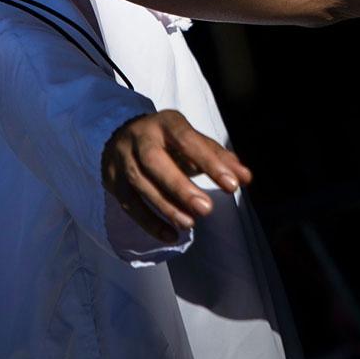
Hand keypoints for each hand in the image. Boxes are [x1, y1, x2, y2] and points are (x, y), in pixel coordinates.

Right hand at [101, 110, 252, 242]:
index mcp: (166, 123)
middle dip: (180, 187)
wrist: (122, 135)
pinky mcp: (112, 180)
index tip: (232, 184)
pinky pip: (129, 204)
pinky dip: (149, 222)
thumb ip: (220, 158)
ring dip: (166, 206)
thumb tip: (246, 178)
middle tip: (207, 208)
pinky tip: (170, 235)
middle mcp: (140, 137)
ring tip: (190, 223)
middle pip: (155, 161)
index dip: (210, 162)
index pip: (188, 140)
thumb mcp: (194, 142)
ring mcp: (122, 159)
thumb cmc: (169, 141)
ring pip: (141, 184)